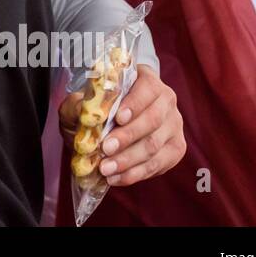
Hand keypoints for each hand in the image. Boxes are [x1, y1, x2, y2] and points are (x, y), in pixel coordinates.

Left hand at [59, 64, 184, 185]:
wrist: (110, 121)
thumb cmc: (97, 106)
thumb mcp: (82, 100)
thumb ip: (80, 103)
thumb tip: (86, 113)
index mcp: (147, 79)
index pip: (147, 89)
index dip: (134, 104)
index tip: (118, 118)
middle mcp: (166, 100)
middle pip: (152, 120)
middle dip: (127, 137)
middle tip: (105, 149)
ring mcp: (174, 125)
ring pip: (155, 145)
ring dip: (129, 160)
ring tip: (106, 169)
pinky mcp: (175, 149)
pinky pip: (158, 164)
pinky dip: (136, 173)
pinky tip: (117, 178)